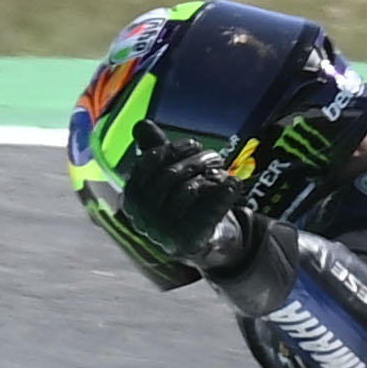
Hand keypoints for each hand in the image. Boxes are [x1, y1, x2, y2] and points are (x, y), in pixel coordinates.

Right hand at [121, 119, 252, 270]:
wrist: (207, 244)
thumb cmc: (186, 205)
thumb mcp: (171, 176)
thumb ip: (157, 151)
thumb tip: (141, 124)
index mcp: (132, 199)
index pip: (149, 163)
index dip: (173, 150)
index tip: (195, 144)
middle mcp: (142, 218)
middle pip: (169, 176)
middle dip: (195, 161)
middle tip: (215, 157)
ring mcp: (163, 233)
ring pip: (187, 191)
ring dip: (210, 176)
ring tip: (222, 173)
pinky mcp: (188, 242)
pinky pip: (206, 211)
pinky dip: (223, 193)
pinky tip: (234, 182)